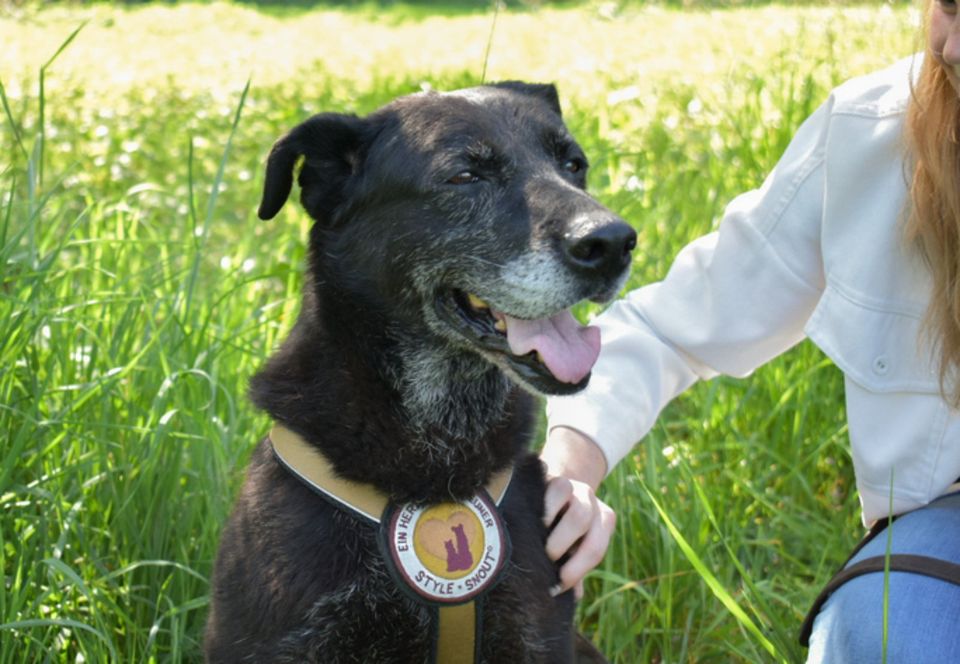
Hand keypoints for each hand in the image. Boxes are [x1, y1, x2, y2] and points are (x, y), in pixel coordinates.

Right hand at [540, 426, 615, 598]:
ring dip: (558, 532)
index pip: (595, 549)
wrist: (549, 486)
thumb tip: (575, 598)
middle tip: (547, 563)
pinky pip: (557, 490)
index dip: (576, 572)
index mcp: (602, 522)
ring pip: (577, 509)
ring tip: (540, 545)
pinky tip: (533, 522)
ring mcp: (576, 488)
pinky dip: (547, 509)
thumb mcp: (570, 547)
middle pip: (588, 527)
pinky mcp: (556, 477)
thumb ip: (574, 568)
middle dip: (566, 549)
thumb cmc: (560, 527)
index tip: (556, 587)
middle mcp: (593, 503)